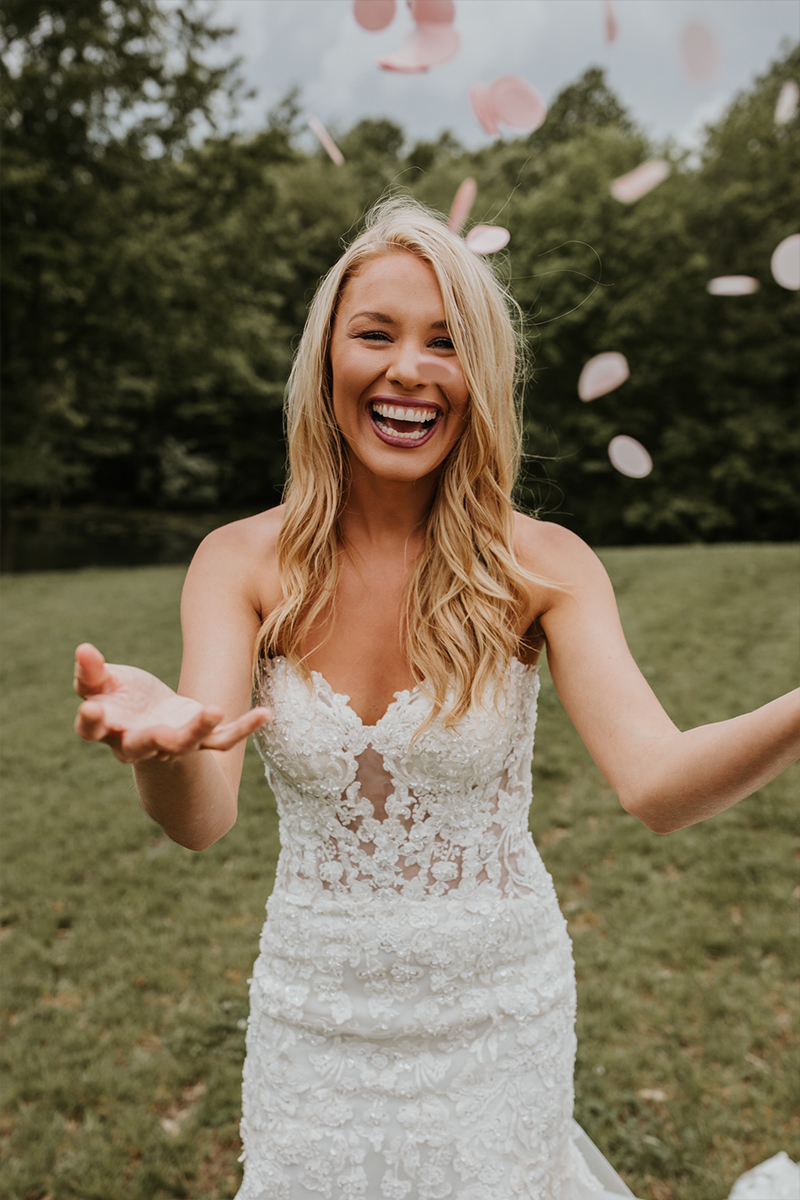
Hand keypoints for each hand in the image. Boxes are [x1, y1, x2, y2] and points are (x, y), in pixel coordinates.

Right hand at [73, 643, 270, 763]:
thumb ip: (91, 671)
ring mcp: (171, 745)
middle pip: (142, 746)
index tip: (93, 709)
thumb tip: (83, 649)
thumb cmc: (121, 699)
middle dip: (152, 740)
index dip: (92, 721)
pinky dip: (244, 728)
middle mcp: (138, 744)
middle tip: (163, 734)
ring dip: (198, 729)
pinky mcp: (200, 741)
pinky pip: (223, 740)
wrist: (152, 724)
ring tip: (214, 711)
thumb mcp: (104, 683)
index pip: (92, 729)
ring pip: (184, 744)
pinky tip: (266, 714)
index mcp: (108, 729)